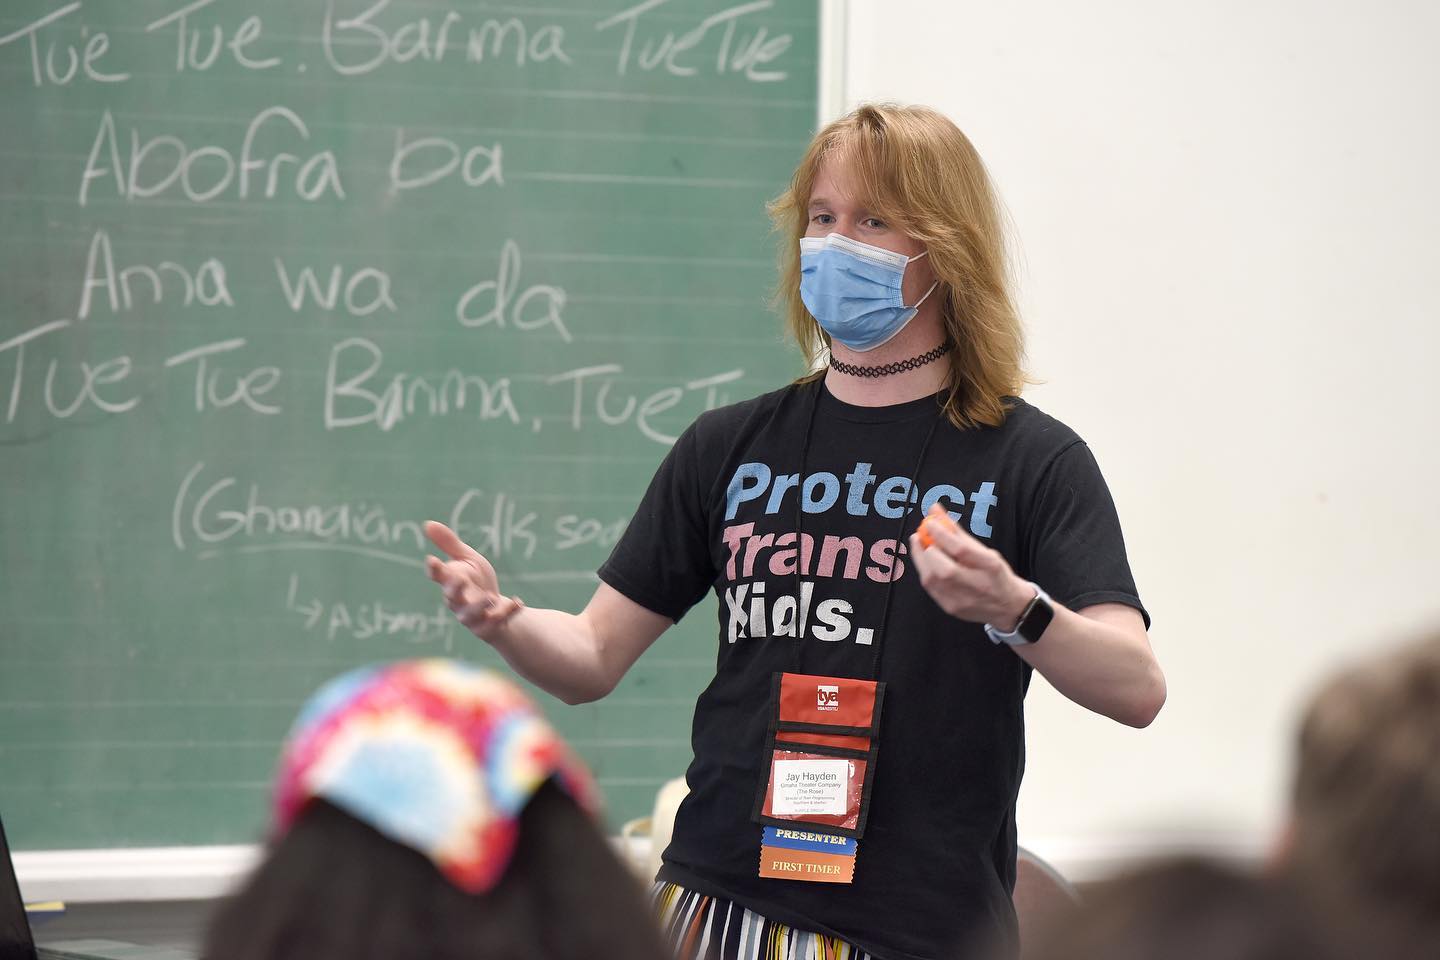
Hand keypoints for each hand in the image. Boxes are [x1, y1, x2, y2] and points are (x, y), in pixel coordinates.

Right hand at [424, 521, 523, 639]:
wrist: (498, 610)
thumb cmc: (477, 582)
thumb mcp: (467, 559)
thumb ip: (450, 544)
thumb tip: (427, 523)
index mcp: (451, 582)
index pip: (438, 576)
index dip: (434, 569)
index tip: (431, 559)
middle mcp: (457, 602)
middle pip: (451, 598)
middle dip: (454, 589)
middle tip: (460, 579)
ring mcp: (471, 617)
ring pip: (470, 616)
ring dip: (479, 606)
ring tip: (490, 597)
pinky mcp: (487, 628)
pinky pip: (495, 624)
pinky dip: (507, 613)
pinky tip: (518, 602)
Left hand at [908, 503, 1032, 626]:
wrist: (1008, 606)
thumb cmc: (995, 574)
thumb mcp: (985, 550)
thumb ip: (957, 532)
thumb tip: (935, 510)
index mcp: (990, 566)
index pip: (961, 549)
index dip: (941, 534)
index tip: (930, 523)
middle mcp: (977, 586)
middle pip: (944, 569)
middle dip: (927, 550)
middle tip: (921, 536)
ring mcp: (963, 600)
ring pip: (932, 580)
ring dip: (921, 559)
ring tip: (920, 546)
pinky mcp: (950, 608)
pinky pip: (930, 588)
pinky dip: (924, 572)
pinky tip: (926, 562)